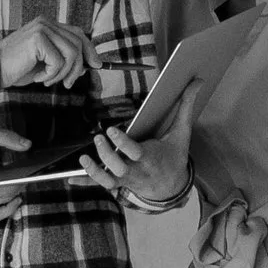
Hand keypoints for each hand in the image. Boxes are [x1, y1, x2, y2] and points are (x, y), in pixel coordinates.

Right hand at [0, 17, 91, 90]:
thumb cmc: (16, 68)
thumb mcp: (45, 64)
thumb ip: (63, 60)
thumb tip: (87, 66)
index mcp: (47, 25)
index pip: (77, 33)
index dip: (90, 49)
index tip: (97, 65)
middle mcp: (45, 23)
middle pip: (78, 43)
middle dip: (78, 67)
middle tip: (68, 84)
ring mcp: (42, 29)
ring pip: (71, 53)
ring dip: (63, 73)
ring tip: (48, 81)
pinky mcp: (38, 39)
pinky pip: (58, 61)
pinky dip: (51, 75)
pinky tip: (38, 77)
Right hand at [0, 124, 30, 219]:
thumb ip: (7, 138)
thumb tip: (27, 144)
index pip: (7, 185)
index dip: (23, 179)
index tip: (34, 171)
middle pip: (8, 195)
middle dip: (21, 184)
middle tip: (33, 172)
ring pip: (4, 203)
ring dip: (16, 193)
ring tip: (26, 180)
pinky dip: (7, 210)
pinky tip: (18, 200)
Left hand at [82, 86, 198, 205]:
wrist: (172, 187)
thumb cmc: (174, 155)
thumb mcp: (182, 132)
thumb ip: (186, 105)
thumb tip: (198, 80)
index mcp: (151, 157)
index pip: (135, 152)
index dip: (122, 143)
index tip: (112, 129)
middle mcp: (136, 170)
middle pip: (118, 167)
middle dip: (107, 155)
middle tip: (98, 137)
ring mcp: (125, 179)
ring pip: (107, 180)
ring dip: (94, 171)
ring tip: (84, 158)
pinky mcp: (117, 184)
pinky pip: (99, 185)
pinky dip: (84, 182)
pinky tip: (69, 179)